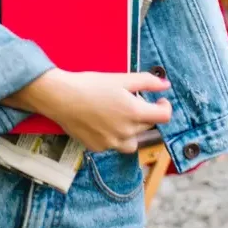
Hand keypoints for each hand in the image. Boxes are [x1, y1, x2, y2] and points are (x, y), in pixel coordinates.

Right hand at [11, 69, 172, 153]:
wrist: (61, 97)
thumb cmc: (90, 85)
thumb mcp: (121, 79)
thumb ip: (147, 82)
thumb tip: (166, 84)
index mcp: (135, 113)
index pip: (164, 117)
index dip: (165, 107)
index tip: (159, 101)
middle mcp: (126, 132)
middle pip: (148, 126)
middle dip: (143, 113)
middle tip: (127, 100)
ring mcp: (112, 143)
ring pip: (132, 141)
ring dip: (131, 130)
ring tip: (118, 116)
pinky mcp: (98, 148)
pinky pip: (114, 145)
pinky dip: (113, 136)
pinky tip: (101, 122)